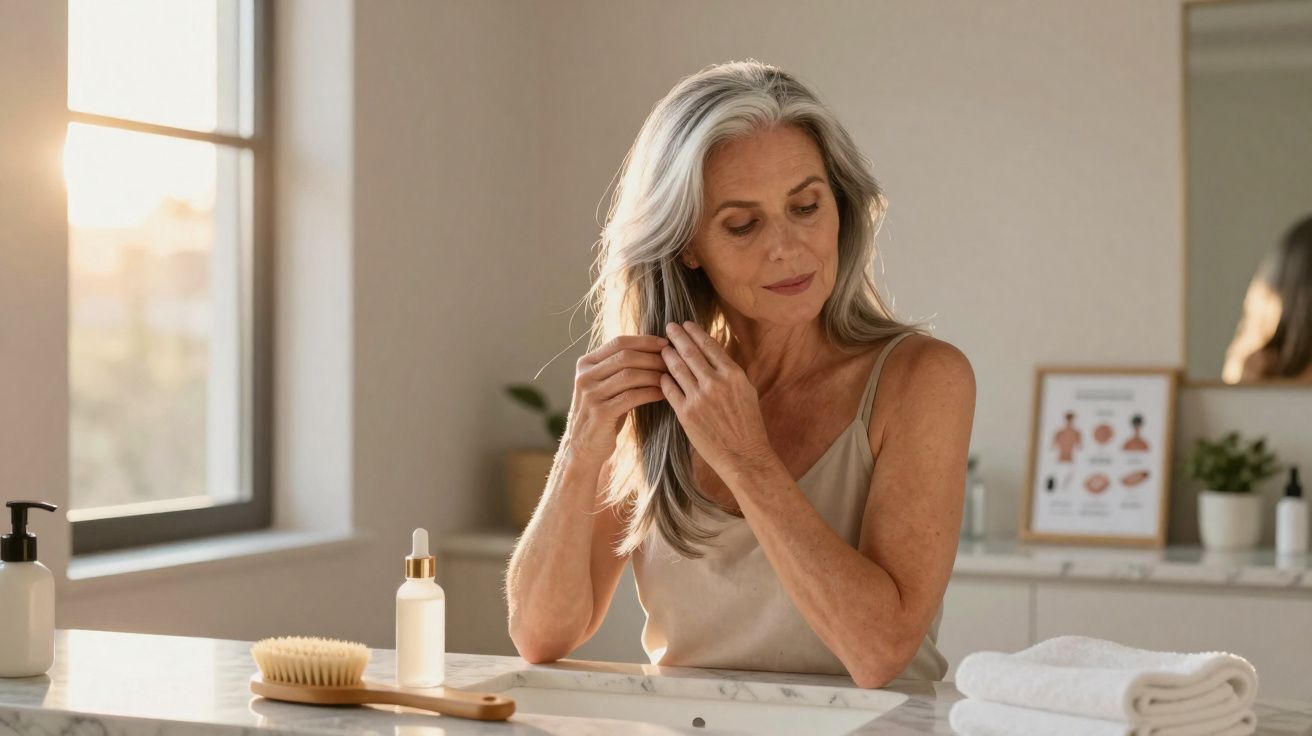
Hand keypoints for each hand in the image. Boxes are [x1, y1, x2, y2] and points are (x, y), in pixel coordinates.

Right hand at [567, 334, 670, 461]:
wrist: (584, 447)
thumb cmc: (604, 413)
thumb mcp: (606, 385)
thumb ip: (620, 367)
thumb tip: (655, 348)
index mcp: (585, 363)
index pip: (618, 342)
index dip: (644, 341)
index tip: (665, 344)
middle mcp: (584, 376)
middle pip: (625, 356)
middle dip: (652, 357)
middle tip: (672, 362)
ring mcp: (590, 394)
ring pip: (629, 375)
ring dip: (654, 375)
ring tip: (671, 377)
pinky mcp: (599, 413)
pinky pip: (631, 397)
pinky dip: (650, 393)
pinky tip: (663, 394)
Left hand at [660, 321, 773, 477]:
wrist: (745, 455)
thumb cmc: (748, 424)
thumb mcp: (746, 391)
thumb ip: (729, 372)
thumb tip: (713, 354)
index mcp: (733, 374)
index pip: (709, 345)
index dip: (695, 332)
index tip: (686, 324)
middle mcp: (716, 382)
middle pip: (690, 352)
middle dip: (677, 336)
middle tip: (669, 327)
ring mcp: (699, 398)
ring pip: (677, 368)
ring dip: (667, 355)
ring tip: (662, 348)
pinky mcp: (686, 414)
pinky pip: (670, 390)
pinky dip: (664, 380)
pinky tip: (660, 374)